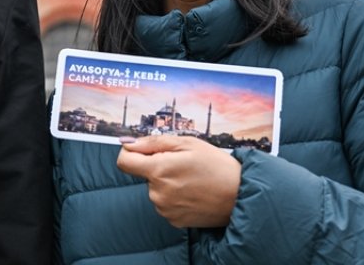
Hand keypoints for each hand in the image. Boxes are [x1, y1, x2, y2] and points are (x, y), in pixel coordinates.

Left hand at [116, 135, 240, 227]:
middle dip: (158, 167)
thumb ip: (154, 142)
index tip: (142, 151)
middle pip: (144, 175)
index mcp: (159, 170)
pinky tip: (194, 193)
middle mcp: (158, 193)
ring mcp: (165, 209)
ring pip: (156, 190)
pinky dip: (175, 197)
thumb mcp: (188, 144)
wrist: (240, 195)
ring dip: (168, 183)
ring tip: (192, 180)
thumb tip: (129, 143)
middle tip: (184, 165)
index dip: (131, 153)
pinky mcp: (174, 220)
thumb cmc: (217, 166)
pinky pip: (166, 204)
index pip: (124, 162)